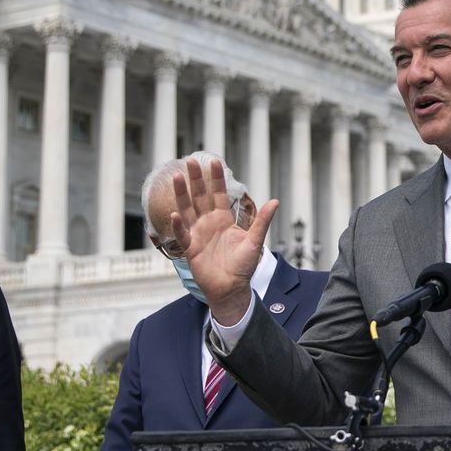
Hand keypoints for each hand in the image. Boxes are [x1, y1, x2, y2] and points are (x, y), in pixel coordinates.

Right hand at [169, 155, 278, 324]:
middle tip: (191, 161)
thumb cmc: (243, 267)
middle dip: (196, 180)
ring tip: (178, 178)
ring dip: (182, 195)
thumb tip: (275, 201)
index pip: (218, 194)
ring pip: (188, 210)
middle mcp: (209, 224)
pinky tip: (176, 214)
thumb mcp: (254, 242)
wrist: (231, 289)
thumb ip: (262, 221)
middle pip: (200, 197)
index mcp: (224, 220)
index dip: (216, 179)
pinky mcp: (190, 248)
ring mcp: (198, 234)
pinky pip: (183, 234)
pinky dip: (179, 225)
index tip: (213, 161)